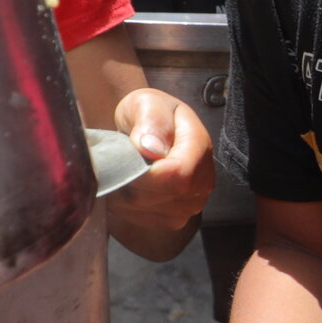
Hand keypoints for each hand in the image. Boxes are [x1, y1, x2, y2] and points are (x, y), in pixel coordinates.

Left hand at [100, 89, 212, 245]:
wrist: (149, 131)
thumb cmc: (148, 116)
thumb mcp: (147, 104)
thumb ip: (151, 121)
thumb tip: (152, 149)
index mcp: (200, 147)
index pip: (179, 176)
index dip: (146, 174)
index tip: (125, 158)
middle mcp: (203, 181)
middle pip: (161, 196)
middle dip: (130, 180)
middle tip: (118, 160)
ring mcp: (190, 204)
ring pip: (147, 209)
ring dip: (124, 192)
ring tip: (122, 170)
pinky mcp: (174, 219)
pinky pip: (141, 219)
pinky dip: (124, 204)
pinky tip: (126, 185)